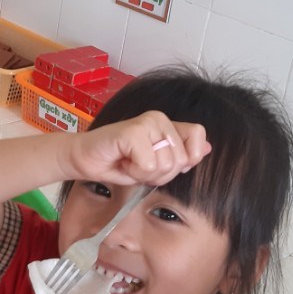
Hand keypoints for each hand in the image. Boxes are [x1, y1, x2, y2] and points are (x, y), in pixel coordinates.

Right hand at [66, 111, 210, 188]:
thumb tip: (208, 149)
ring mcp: (147, 122)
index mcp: (168, 125)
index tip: (161, 165)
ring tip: (129, 162)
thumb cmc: (117, 162)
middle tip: (137, 165)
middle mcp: (160, 119)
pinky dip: (134, 171)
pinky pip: (148, 163)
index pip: (198, 136)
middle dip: (159, 174)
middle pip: (180, 160)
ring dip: (144, 173)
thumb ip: (180, 156)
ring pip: (165, 164)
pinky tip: (122, 161)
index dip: (187, 158)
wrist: (84, 159)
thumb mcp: (154, 166)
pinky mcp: (133, 130)